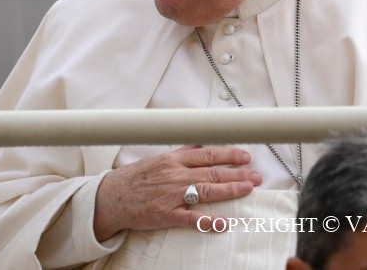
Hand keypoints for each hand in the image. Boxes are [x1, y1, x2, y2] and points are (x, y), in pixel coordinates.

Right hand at [93, 145, 261, 240]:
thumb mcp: (157, 159)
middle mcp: (174, 175)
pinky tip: (224, 222)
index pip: (207, 154)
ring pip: (206, 191)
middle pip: (212, 172)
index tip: (246, 156)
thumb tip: (199, 144)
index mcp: (173, 160)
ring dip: (230, 190)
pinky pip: (191, 219)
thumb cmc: (133, 178)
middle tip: (256, 176)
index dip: (229, 154)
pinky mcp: (166, 215)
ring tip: (248, 189)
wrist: (110, 198)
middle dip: (237, 173)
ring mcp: (171, 195)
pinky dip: (208, 221)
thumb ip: (180, 153)